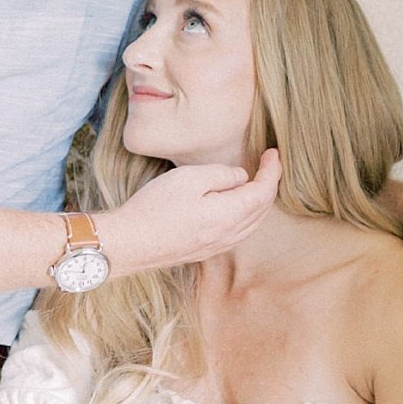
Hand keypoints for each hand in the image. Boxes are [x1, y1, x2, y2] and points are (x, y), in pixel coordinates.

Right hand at [99, 150, 281, 276]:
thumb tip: (240, 177)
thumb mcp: (188, 178)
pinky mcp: (205, 250)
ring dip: (260, 202)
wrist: (129, 244)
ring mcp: (217, 245)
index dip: (273, 170)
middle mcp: (229, 234)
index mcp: (229, 214)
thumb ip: (221, 175)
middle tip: (269, 163)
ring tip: (258, 182)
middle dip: (270, 184)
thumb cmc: (154, 208)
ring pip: (253, 223)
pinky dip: (248, 216)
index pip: (264, 191)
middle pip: (263, 209)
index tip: (273, 152)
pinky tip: (238, 207)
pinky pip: (239, 232)